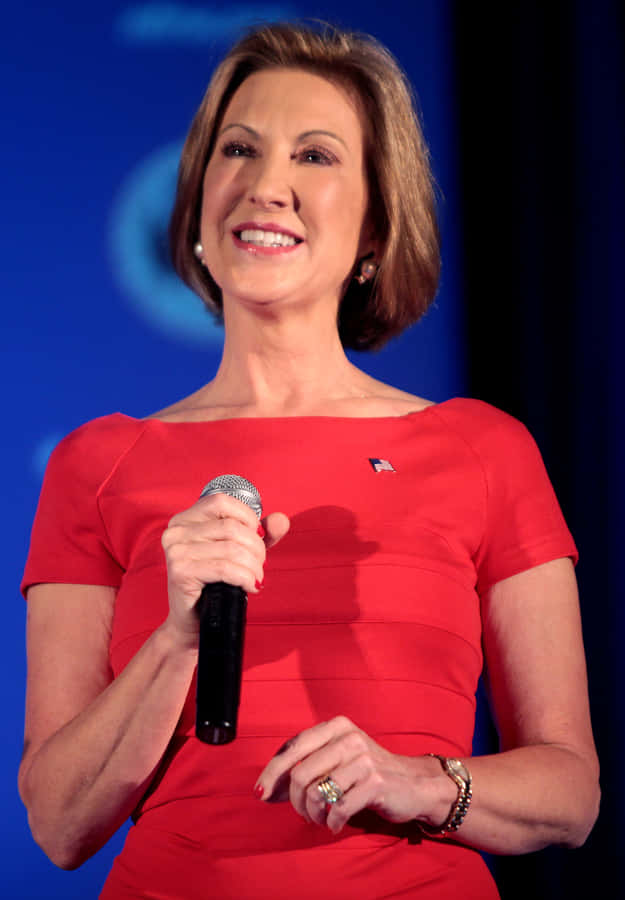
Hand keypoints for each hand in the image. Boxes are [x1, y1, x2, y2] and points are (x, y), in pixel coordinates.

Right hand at [161, 493, 288, 644]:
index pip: (221, 502)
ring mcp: (175, 551)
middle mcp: (175, 530)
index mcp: (185, 519)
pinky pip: (225, 568)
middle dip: (256, 548)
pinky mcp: (180, 572)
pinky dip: (245, 577)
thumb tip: (281, 520)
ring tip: (256, 578)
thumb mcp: (242, 552)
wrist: (195, 621)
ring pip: (232, 548)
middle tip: (260, 566)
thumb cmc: (217, 583)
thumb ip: (263, 534)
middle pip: (231, 527)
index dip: (247, 518)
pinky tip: (250, 586)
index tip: (258, 539)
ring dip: (254, 566)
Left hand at [254, 716, 451, 833]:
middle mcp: (349, 737)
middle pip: (301, 773)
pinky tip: (335, 824)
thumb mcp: (336, 759)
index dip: (273, 772)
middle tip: (304, 814)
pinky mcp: (375, 782)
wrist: (413, 783)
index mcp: (335, 726)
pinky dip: (332, 822)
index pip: (293, 747)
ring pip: (317, 792)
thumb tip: (266, 789)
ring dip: (313, 814)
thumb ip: (305, 767)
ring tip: (320, 819)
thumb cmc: (366, 774)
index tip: (261, 793)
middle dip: (295, 802)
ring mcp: (363, 758)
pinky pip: (339, 809)